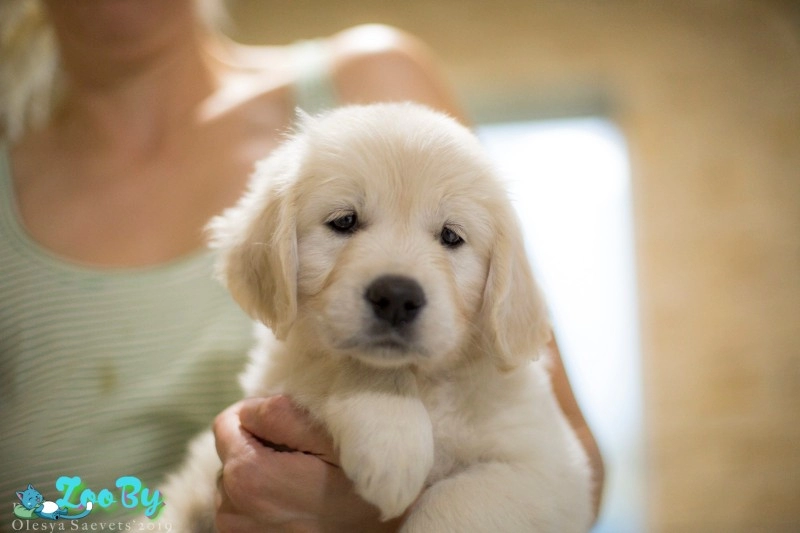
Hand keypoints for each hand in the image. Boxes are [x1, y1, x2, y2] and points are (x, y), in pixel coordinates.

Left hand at [213, 395, 401, 531]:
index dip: (255, 414)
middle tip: (301, 453)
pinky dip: (261, 495)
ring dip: (259, 470)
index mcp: (247, 475)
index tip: (289, 424)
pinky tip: (295, 499)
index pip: (227, 423)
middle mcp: (231, 508)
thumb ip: (279, 414)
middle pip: (230, 451)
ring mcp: (237, 530)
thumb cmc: (359, 486)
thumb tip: (249, 409)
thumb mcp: (327, 438)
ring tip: (301, 479)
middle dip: (258, 443)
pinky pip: (240, 504)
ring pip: (234, 478)